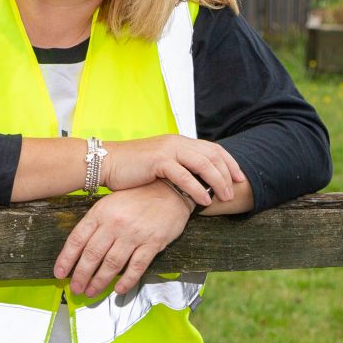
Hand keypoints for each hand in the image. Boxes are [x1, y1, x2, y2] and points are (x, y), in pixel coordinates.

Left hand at [53, 181, 193, 297]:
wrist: (169, 190)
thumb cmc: (136, 197)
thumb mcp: (109, 203)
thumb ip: (95, 223)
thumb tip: (80, 248)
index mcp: (100, 213)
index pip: (77, 239)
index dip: (66, 259)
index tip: (59, 273)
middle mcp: (114, 224)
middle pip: (92, 254)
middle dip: (81, 275)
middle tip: (75, 289)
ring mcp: (134, 234)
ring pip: (112, 263)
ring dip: (99, 281)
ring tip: (91, 292)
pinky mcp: (152, 243)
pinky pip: (137, 266)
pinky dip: (127, 281)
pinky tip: (118, 290)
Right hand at [100, 135, 244, 205]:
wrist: (104, 163)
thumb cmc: (129, 168)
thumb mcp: (159, 163)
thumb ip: (178, 167)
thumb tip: (197, 182)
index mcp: (178, 141)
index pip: (213, 149)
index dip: (229, 163)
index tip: (239, 178)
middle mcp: (176, 142)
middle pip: (213, 155)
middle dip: (228, 174)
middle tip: (234, 192)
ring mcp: (168, 150)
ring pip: (204, 164)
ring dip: (218, 182)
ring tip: (224, 198)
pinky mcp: (158, 161)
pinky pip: (185, 175)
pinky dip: (198, 188)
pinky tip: (203, 200)